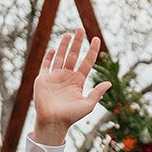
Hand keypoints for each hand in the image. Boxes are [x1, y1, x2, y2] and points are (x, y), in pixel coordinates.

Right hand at [31, 32, 109, 146]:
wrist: (53, 122)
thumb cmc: (71, 116)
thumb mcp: (88, 105)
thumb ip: (97, 93)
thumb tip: (109, 83)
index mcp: (78, 81)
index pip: (87, 62)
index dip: (92, 51)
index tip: (96, 38)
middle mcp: (67, 77)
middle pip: (73, 55)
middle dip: (77, 42)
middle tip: (80, 29)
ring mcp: (54, 77)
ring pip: (60, 57)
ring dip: (64, 45)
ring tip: (68, 34)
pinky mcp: (43, 79)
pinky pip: (46, 65)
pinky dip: (49, 57)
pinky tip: (54, 49)